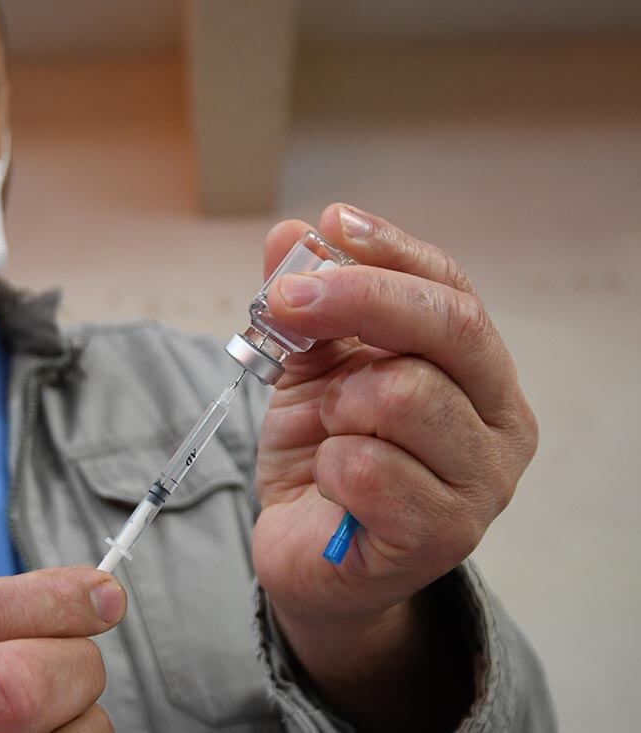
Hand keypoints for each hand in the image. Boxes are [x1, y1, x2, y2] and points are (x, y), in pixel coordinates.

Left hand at [251, 204, 536, 727]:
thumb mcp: (309, 370)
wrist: (310, 555)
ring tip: (329, 429)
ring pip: (403, 395)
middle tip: (285, 302)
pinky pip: (369, 468)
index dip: (390, 252)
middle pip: (447, 326)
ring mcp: (480, 483)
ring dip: (339, 403)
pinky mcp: (441, 536)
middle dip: (356, 299)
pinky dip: (328, 464)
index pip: (451, 289)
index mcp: (478, 371)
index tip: (332, 223)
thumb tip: (290, 233)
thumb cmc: (324, 455)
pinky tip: (330, 482)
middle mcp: (500, 422)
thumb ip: (306, 307)